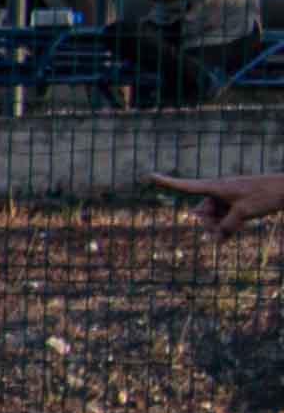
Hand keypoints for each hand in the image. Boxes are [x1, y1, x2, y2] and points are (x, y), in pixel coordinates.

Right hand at [149, 171, 283, 235]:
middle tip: (221, 234)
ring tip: (231, 234)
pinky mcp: (237, 202)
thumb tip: (216, 236)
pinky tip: (230, 235)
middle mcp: (219, 191)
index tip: (148, 176)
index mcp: (216, 187)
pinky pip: (225, 216)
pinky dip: (227, 225)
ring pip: (215, 215)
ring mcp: (228, 197)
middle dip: (208, 223)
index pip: (185, 186)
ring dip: (220, 227)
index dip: (166, 182)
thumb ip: (226, 226)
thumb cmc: (264, 196)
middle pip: (202, 209)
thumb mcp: (243, 214)